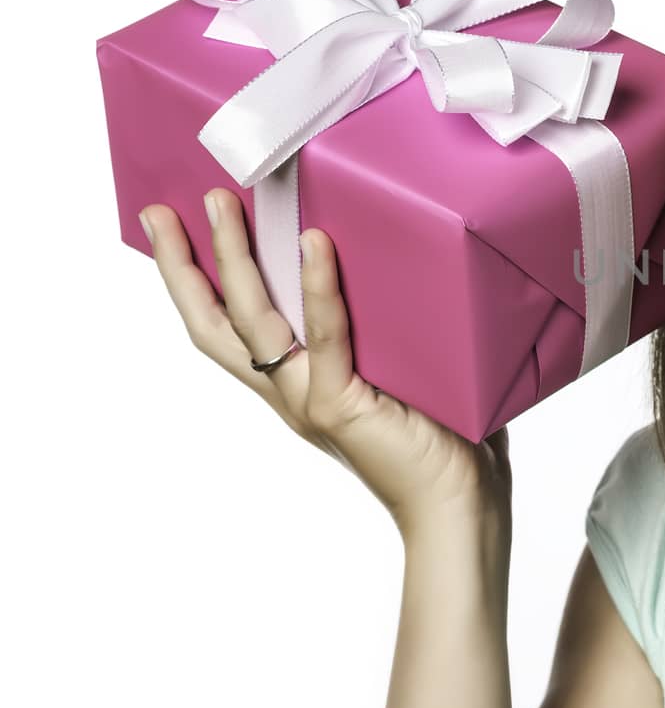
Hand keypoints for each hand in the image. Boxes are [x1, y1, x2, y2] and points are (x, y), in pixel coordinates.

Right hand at [139, 188, 511, 542]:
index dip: (196, 282)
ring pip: (255, 319)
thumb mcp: (402, 369)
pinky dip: (318, 288)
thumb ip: (384, 326)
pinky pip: (325, 335)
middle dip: (185, 264)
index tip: (170, 232)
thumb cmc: (445, 438)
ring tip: (221, 202)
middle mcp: (292, 392)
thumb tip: (402, 258)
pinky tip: (313, 242)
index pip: (232, 327)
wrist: (459, 505)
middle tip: (163, 208)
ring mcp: (310, 398)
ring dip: (235, 257)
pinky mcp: (341, 405)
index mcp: (299, 385)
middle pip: (218, 321)